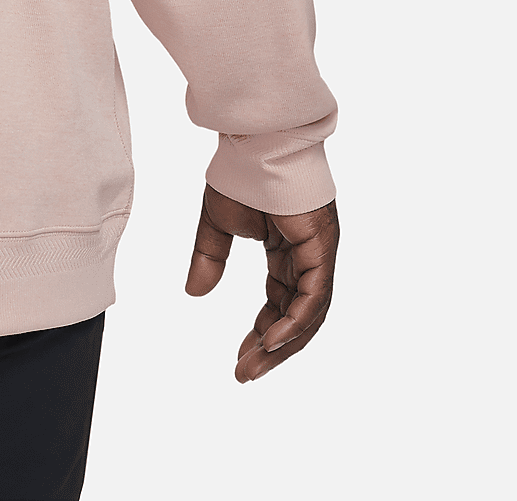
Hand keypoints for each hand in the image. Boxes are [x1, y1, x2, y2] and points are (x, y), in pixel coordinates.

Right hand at [184, 183, 338, 382]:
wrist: (253, 142)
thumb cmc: (239, 173)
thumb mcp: (216, 224)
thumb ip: (209, 258)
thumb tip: (194, 294)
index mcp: (287, 252)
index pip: (280, 303)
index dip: (262, 333)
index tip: (240, 360)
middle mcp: (308, 258)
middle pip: (296, 317)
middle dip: (272, 349)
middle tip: (246, 373)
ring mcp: (318, 254)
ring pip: (308, 314)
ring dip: (282, 343)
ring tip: (254, 364)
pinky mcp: (322, 248)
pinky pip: (314, 296)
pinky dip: (296, 321)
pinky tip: (273, 340)